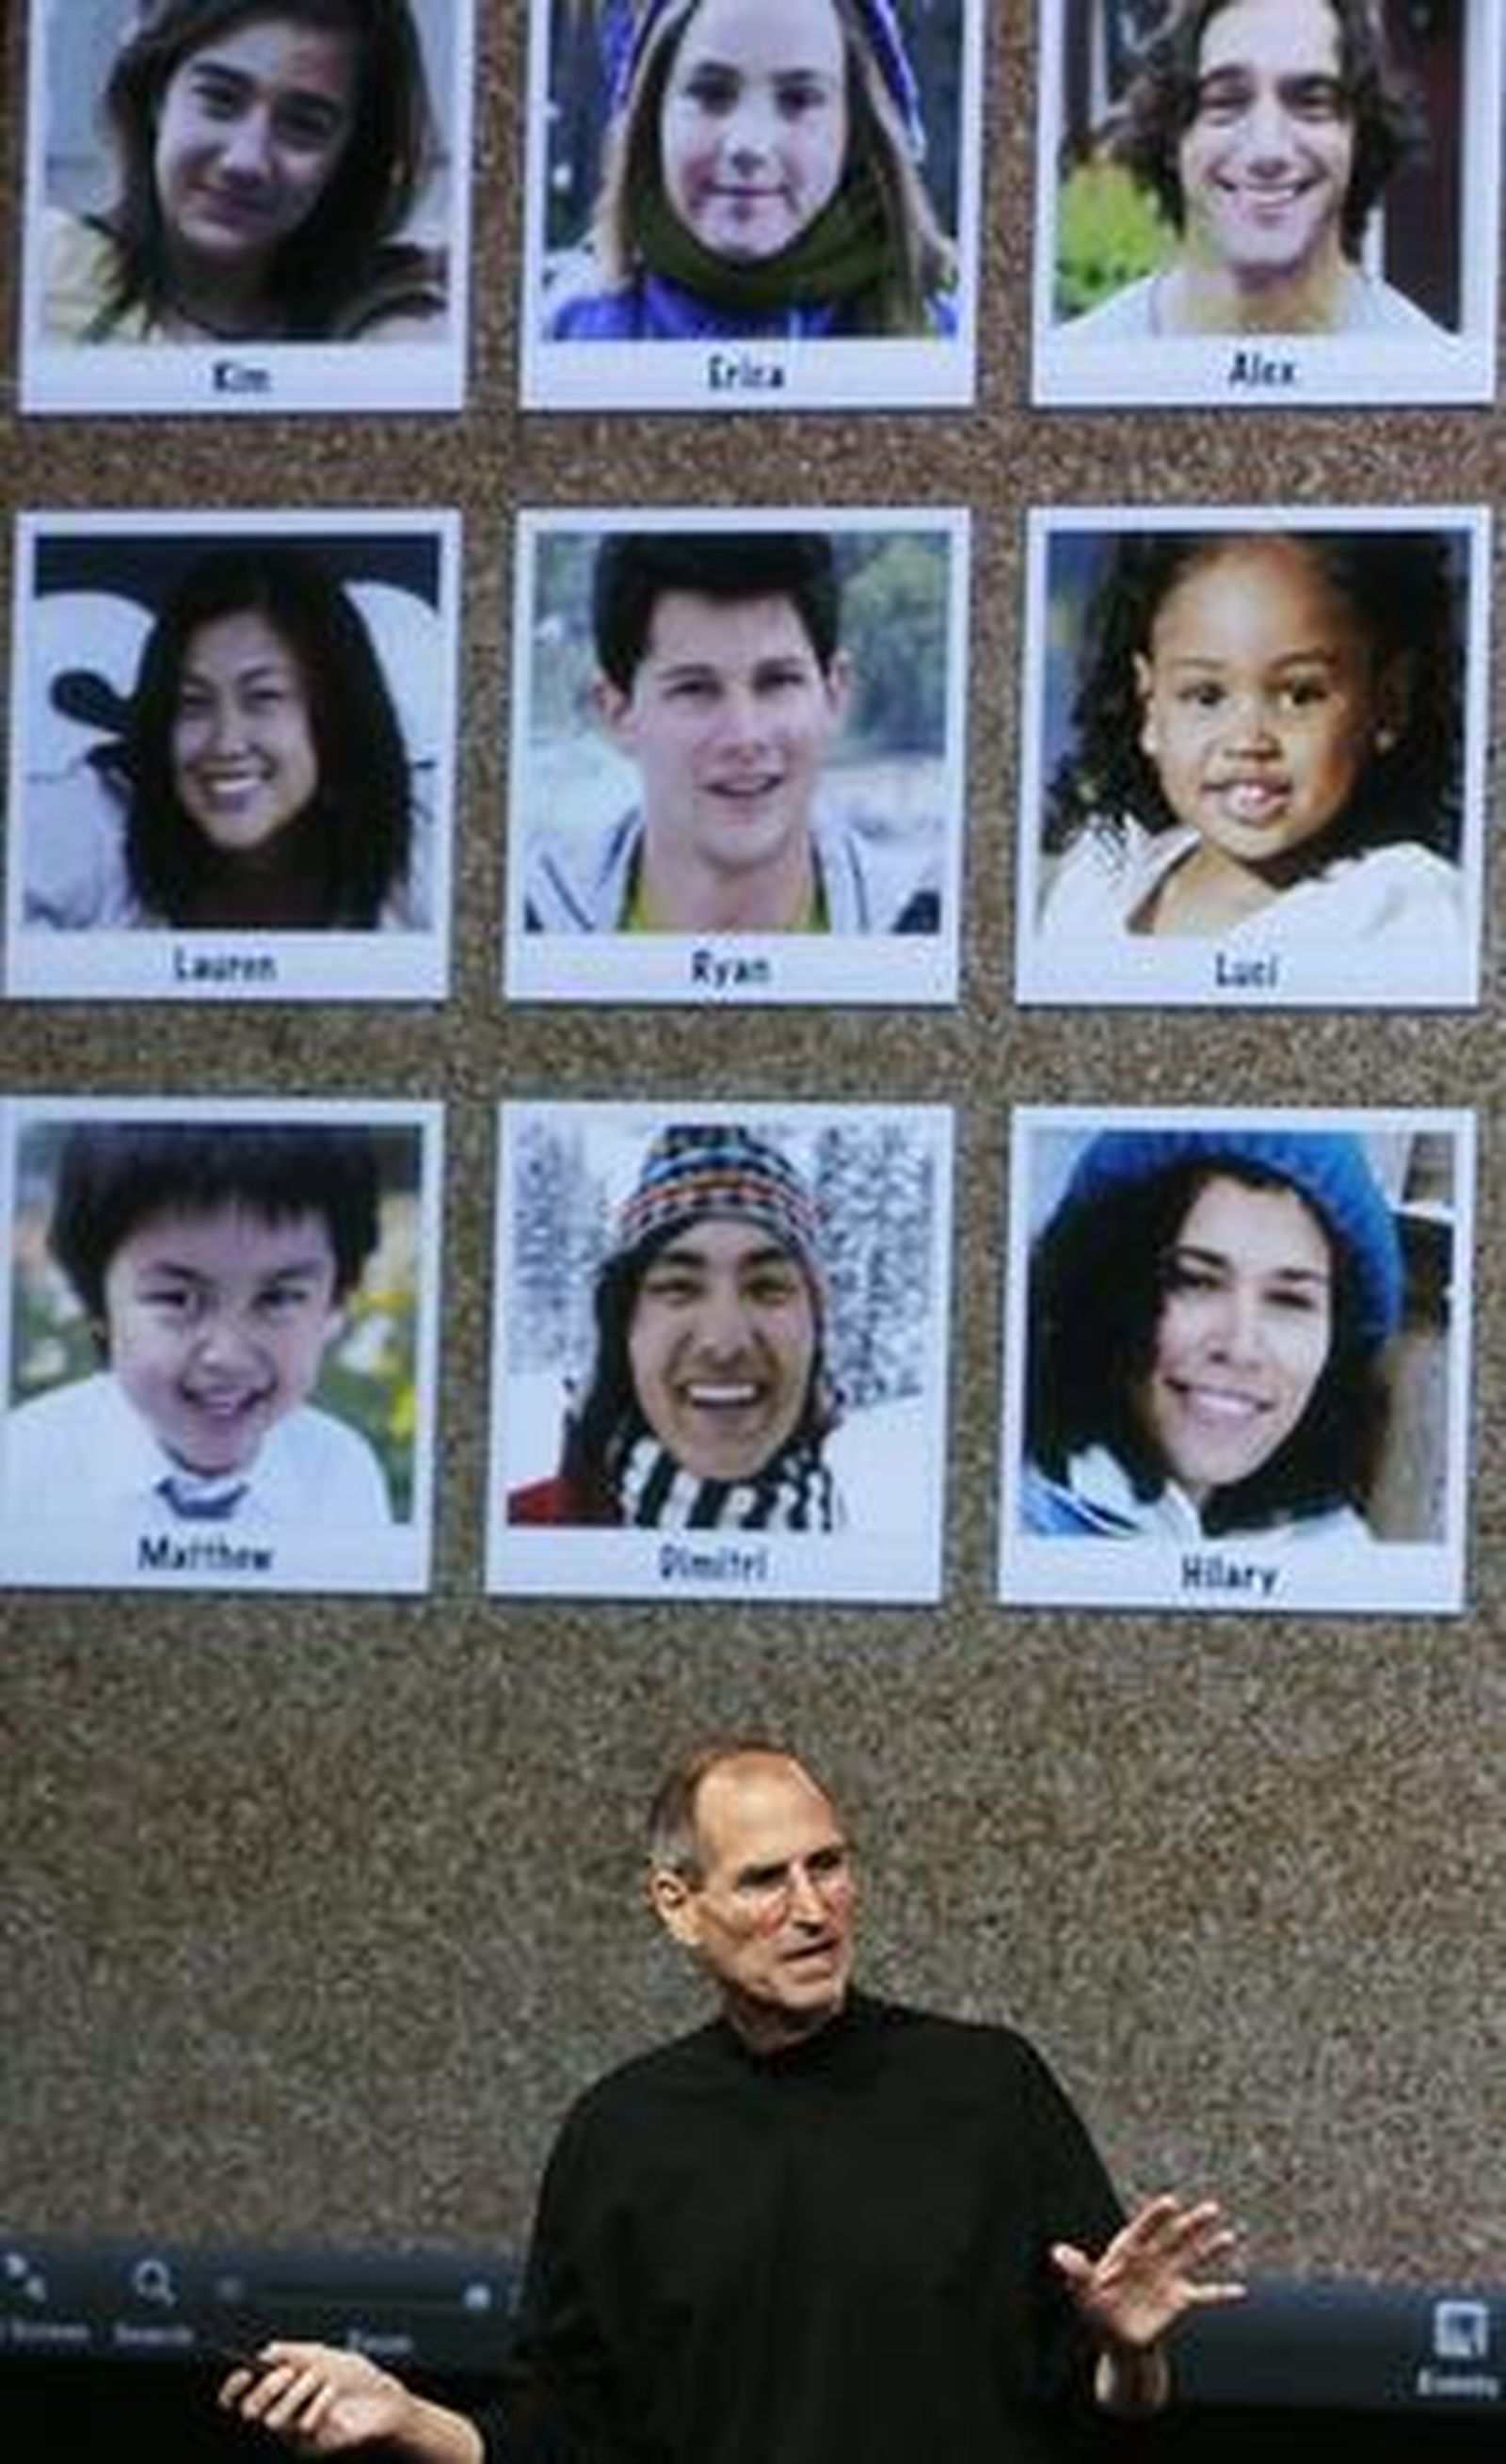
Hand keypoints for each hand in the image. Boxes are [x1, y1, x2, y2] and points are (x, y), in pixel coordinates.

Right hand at [216, 2341, 480, 2459]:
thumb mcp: (325, 2355)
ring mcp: (296, 2434)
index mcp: (281, 2392)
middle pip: (250, 2411)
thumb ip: (293, 2351)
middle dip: (267, 2388)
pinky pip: (303, 2425)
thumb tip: (264, 2352)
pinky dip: (320, 2401)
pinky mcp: (311, 2448)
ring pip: (273, 2420)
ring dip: (299, 2392)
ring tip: (320, 2381)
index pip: (241, 2397)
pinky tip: (334, 2395)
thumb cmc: (356, 2378)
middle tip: (289, 2374)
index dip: (233, 2388)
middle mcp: (283, 2415)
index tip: (242, 2373)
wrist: (386, 2401)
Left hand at [1050, 2193, 1244, 2409]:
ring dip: (1211, 2249)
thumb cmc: (1097, 2309)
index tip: (1171, 2202)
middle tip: (1212, 2208)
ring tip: (1230, 2236)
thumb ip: (1077, 2271)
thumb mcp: (1084, 2291)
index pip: (1144, 2229)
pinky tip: (1241, 2290)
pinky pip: (1204, 2296)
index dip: (1156, 2217)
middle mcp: (1152, 2258)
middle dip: (1193, 2224)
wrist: (1116, 2339)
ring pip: (1193, 2258)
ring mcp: (1168, 2277)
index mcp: (1128, 2250)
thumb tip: (1057, 2252)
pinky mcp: (1179, 2301)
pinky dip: (1221, 2294)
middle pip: (1175, 2237)